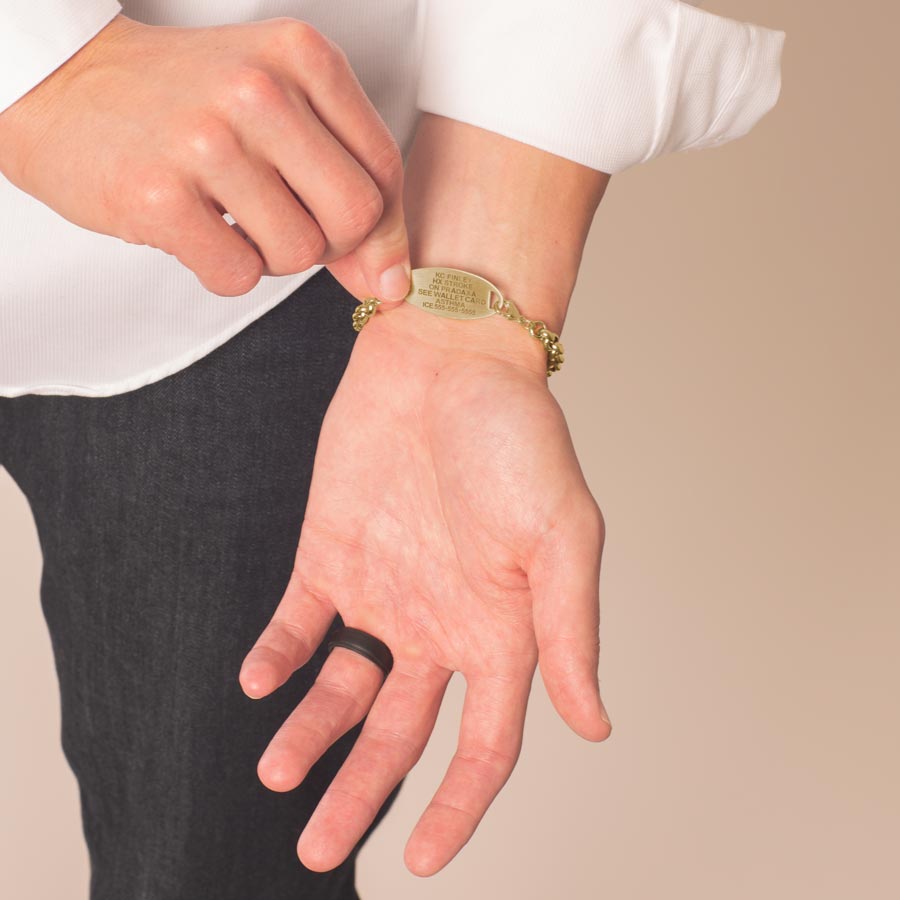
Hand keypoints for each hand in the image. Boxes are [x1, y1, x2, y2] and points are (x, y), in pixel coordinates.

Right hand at [0, 14, 409, 299]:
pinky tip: (198, 232)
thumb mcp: (279, 115)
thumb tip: (392, 283)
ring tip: (231, 217)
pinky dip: (224, 269)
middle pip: (354, 219)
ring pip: (300, 253)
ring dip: (271, 255)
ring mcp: (206, 142)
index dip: (376, 223)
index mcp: (302, 57)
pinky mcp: (159, 196)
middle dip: (328, 243)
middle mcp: (258, 90)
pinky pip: (239, 276)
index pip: (385, 170)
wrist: (66, 87)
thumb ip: (345, 187)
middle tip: (284, 222)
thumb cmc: (187, 105)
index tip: (344, 233)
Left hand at [239, 300, 610, 875]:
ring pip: (343, 689)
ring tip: (278, 774)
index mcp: (500, 629)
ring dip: (311, 734)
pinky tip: (262, 679)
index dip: (458, 807)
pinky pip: (299, 622)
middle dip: (362, 794)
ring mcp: (383, 590)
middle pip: (400, 734)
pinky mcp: (331, 551)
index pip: (484, 745)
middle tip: (316, 850)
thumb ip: (570, 628)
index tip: (423, 861)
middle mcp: (441, 622)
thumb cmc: (515, 433)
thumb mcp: (560, 532)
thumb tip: (594, 725)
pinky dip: (278, 655)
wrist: (445, 354)